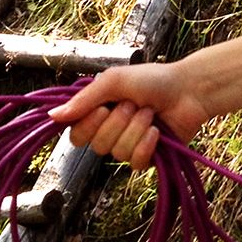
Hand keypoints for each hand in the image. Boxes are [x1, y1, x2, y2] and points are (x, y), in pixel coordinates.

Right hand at [46, 63, 213, 172]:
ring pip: (117, 153)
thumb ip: (84, 100)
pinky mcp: (147, 157)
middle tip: (133, 105)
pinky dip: (147, 144)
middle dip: (118, 123)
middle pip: (97, 145)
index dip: (87, 126)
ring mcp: (128, 145)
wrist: (188, 90)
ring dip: (136, 129)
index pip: (76, 134)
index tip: (102, 109)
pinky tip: (157, 131)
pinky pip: (135, 162)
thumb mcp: (114, 81)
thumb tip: (52, 117)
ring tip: (149, 113)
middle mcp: (110, 131)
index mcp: (98, 112)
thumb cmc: (152, 79)